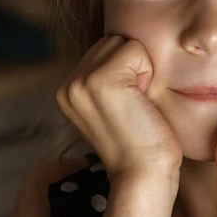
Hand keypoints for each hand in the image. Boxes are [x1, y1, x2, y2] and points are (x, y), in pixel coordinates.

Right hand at [56, 36, 182, 180]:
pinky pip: (136, 50)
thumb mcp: (114, 106)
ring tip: (138, 102)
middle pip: (113, 41)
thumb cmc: (142, 142)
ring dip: (141, 67)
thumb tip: (122, 47)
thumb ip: (108, 79)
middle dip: (132, 66)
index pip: (105, 49)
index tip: (128, 106)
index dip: (128, 72)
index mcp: (68, 91)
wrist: (143, 174)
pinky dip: (148, 71)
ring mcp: (81, 82)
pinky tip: (141, 101)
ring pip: (124, 43)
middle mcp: (68, 85)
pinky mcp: (101, 80)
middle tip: (135, 104)